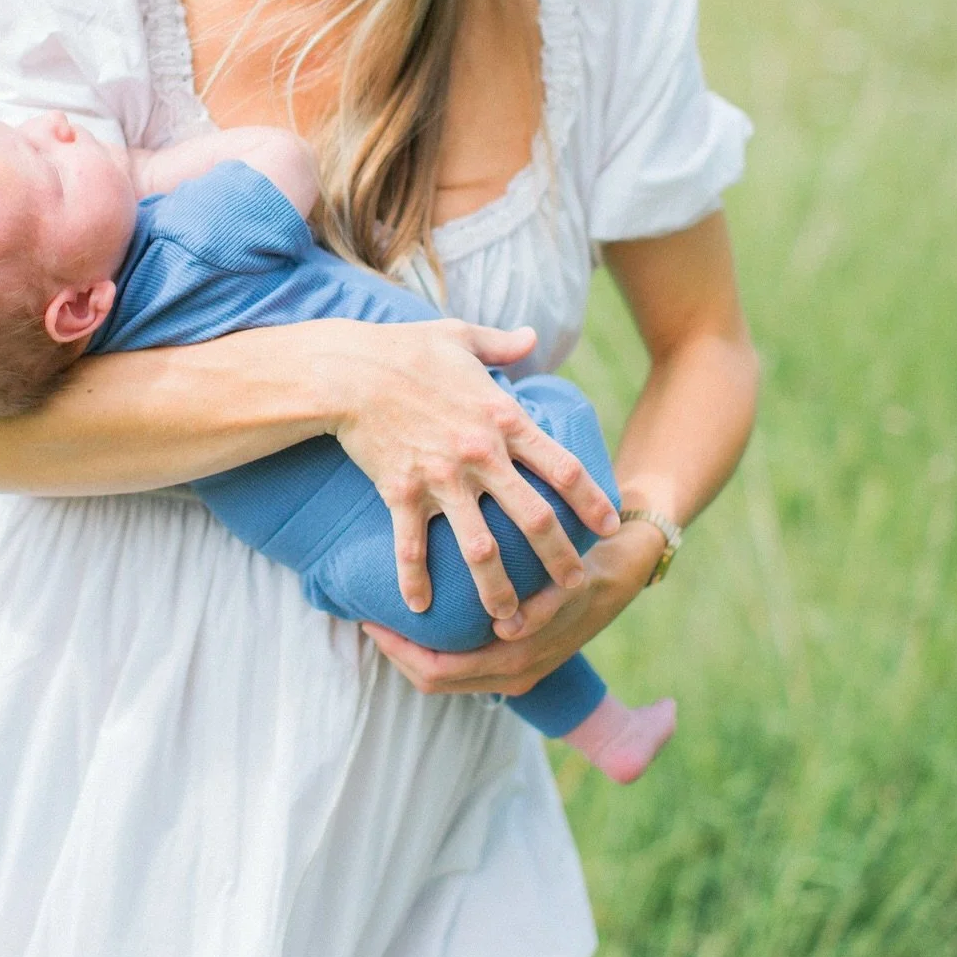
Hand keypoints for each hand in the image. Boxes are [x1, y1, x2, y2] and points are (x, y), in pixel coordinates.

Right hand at [323, 318, 620, 624]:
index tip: (608, 526)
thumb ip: (503, 344)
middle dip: (559, 558)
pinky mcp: (401, 492)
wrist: (348, 369)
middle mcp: (480, 455)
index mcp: (503, 417)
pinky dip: (415, 579)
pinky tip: (420, 607)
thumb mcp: (461, 336)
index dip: (591, 500)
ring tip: (509, 620)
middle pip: (534, 517)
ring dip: (497, 589)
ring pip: (480, 548)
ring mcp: (441, 478)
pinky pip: (411, 546)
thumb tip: (531, 337)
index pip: (562, 468)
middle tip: (574, 586)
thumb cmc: (405, 348)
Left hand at [362, 518, 663, 696]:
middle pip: (430, 679)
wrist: (620, 568)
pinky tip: (414, 622)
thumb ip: (542, 612)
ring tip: (379, 618)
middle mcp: (512, 674)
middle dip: (393, 652)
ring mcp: (512, 672)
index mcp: (519, 661)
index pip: (438, 672)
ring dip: (408, 652)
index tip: (367, 617)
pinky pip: (457, 665)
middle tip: (362, 617)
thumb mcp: (567, 587)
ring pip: (439, 677)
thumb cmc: (585, 568)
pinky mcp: (512, 659)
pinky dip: (429, 649)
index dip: (398, 650)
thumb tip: (509, 628)